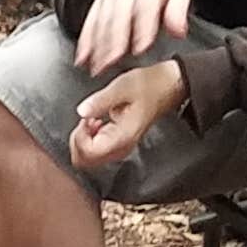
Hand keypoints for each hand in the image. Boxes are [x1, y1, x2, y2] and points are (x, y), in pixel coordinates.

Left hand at [70, 55, 187, 174]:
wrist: (168, 86)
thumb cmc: (151, 86)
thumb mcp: (123, 86)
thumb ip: (100, 100)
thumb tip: (81, 111)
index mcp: (123, 137)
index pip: (88, 152)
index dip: (79, 136)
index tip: (85, 119)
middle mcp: (121, 148)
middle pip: (85, 161)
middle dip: (78, 140)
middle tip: (87, 119)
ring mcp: (120, 147)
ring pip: (88, 158)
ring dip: (84, 138)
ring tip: (93, 119)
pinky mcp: (118, 143)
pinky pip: (95, 150)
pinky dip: (89, 137)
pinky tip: (97, 122)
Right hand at [74, 0, 192, 74]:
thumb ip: (178, 9)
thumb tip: (179, 31)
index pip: (145, 5)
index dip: (142, 27)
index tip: (140, 48)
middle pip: (118, 13)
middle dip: (113, 40)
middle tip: (111, 62)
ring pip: (102, 18)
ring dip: (96, 44)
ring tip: (95, 67)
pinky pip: (90, 17)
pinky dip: (85, 38)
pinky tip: (82, 57)